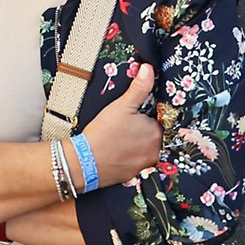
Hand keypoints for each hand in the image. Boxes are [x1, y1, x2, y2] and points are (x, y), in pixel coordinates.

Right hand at [80, 64, 162, 187]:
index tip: (138, 115)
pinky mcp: (134, 175)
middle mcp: (155, 151)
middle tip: (127, 125)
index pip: (160, 120)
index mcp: (156, 133)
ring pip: (146, 149)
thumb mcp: (122, 105)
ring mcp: (145, 165)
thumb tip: (149, 69)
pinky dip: (130, 156)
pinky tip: (118, 150)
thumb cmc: (104, 132)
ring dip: (138, 143)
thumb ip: (139, 87)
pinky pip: (137, 161)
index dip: (149, 115)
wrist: (84, 163)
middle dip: (144, 130)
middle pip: (154, 135)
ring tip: (122, 137)